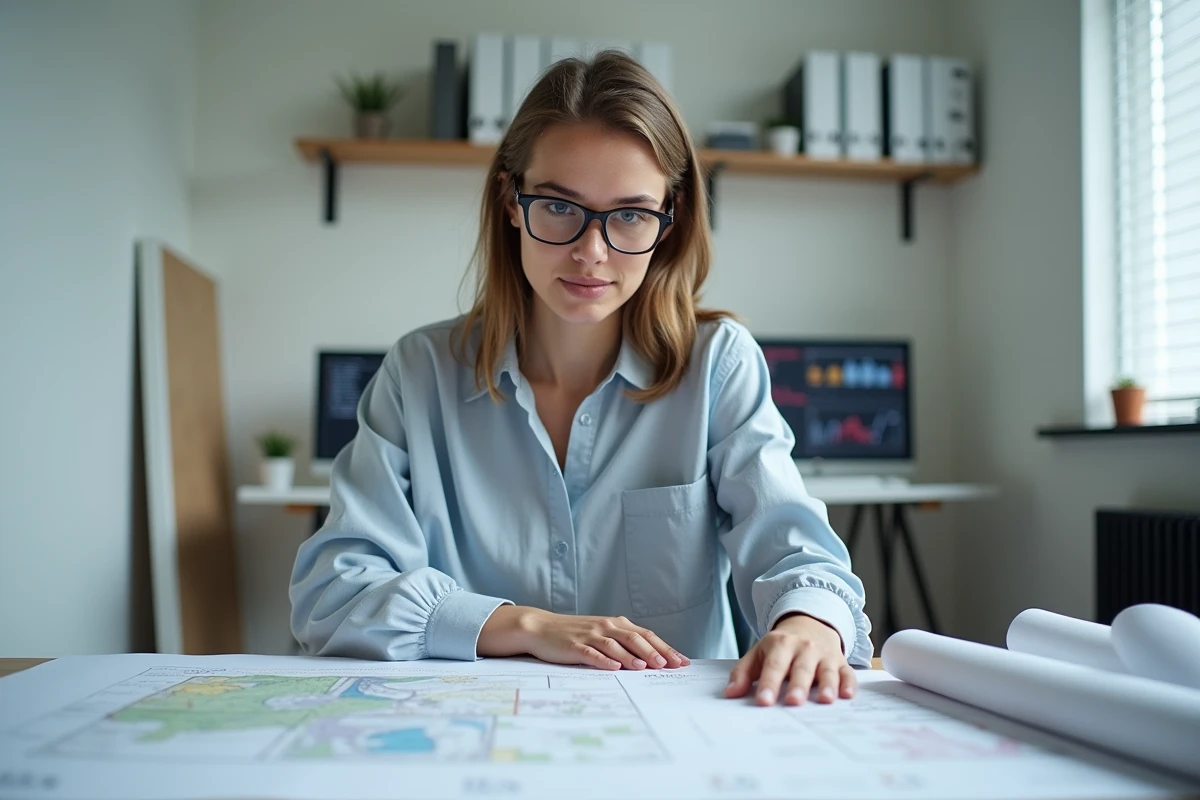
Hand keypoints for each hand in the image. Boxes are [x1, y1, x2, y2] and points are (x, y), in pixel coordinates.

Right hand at [478, 606, 689, 670]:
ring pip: (616, 645)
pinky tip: (615, 668)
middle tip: (670, 665)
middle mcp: (605, 627)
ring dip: (633, 656)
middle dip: (654, 652)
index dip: (665, 647)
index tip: (682, 661)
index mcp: (615, 624)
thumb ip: (623, 642)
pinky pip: (592, 653)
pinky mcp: (574, 646)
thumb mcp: (601, 634)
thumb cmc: (574, 633)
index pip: (646, 635)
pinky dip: (605, 660)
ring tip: (647, 667)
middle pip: (635, 638)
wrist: (540, 627)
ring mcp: (590, 635)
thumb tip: (651, 659)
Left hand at [725, 613, 855, 705]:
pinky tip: (847, 695)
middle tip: (793, 702)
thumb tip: (730, 693)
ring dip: (827, 685)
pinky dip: (848, 683)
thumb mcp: (759, 653)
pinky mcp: (840, 662)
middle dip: (798, 686)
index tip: (764, 701)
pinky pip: (846, 672)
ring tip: (825, 700)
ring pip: (826, 670)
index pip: (774, 666)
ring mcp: (824, 655)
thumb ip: (743, 672)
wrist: (810, 624)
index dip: (768, 684)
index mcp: (780, 644)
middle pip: (801, 669)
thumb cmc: (780, 646)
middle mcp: (804, 648)